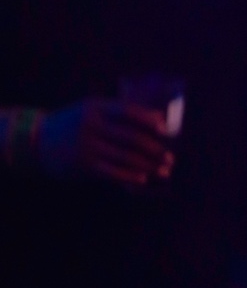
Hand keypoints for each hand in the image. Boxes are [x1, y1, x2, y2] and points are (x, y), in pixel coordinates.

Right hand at [36, 99, 172, 186]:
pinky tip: (143, 180)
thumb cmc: (72, 125)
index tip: (166, 131)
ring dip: (149, 166)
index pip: (128, 111)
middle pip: (132, 138)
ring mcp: (86, 146)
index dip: (150, 121)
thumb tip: (159, 119)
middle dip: (155, 150)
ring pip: (126, 157)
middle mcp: (91, 125)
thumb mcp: (90, 111)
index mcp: (96, 108)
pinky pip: (112, 172)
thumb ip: (118, 113)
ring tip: (164, 171)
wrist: (35, 141)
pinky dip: (130, 176)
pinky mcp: (83, 164)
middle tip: (170, 159)